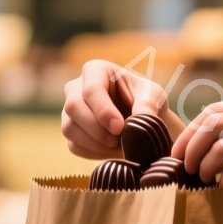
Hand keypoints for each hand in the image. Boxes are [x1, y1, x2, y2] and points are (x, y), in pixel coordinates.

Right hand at [61, 60, 184, 159]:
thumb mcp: (153, 96)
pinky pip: (74, 146)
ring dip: (96, 143)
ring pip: (69, 128)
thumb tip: (142, 117)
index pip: (91, 89)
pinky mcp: (70, 131)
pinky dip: (95, 153)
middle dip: (97, 129)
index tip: (120, 128)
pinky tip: (112, 150)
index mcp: (95, 70)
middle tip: (118, 140)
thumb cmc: (146, 100)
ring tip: (120, 145)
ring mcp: (69, 111)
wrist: (142, 120)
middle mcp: (75, 87)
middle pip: (73, 107)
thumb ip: (148, 105)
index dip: (103, 111)